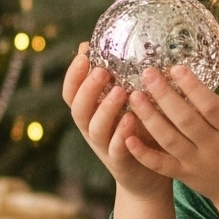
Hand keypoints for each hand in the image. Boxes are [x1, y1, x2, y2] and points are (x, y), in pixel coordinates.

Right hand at [61, 45, 170, 201]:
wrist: (147, 175)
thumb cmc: (138, 130)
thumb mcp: (126, 104)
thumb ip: (118, 80)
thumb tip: (115, 43)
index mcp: (90, 112)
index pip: (71, 92)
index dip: (73, 75)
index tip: (82, 54)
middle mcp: (91, 129)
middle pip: (78, 108)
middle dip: (88, 88)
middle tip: (102, 71)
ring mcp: (103, 147)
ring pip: (95, 128)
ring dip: (105, 108)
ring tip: (120, 91)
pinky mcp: (120, 163)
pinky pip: (116, 149)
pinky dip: (121, 135)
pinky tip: (131, 120)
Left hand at [124, 65, 218, 218]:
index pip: (212, 106)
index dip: (193, 87)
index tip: (176, 68)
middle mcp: (215, 147)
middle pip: (186, 120)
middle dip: (165, 96)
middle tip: (148, 74)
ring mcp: (197, 163)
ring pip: (169, 140)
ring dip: (149, 118)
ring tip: (134, 96)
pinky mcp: (184, 175)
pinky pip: (161, 165)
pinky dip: (143, 154)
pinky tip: (127, 138)